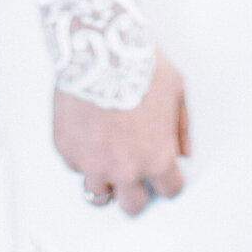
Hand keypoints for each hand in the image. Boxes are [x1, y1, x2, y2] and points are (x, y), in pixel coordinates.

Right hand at [53, 50, 189, 216]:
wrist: (99, 45)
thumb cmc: (138, 62)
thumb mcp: (176, 87)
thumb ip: (181, 126)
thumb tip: (184, 152)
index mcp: (157, 157)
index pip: (169, 191)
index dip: (167, 181)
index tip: (161, 173)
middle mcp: (125, 168)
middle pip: (133, 206)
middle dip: (136, 192)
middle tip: (132, 173)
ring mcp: (93, 162)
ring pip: (98, 195)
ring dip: (104, 181)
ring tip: (105, 160)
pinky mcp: (67, 149)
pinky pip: (74, 165)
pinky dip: (80, 155)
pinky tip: (86, 133)